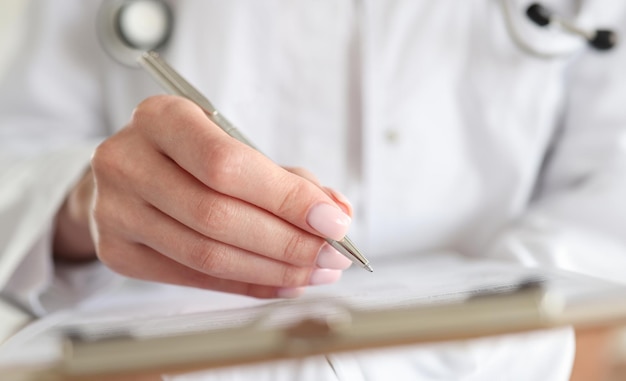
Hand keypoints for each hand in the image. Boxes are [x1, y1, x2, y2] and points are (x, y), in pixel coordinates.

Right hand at [54, 95, 352, 297]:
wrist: (129, 172)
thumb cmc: (190, 154)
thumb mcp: (232, 144)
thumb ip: (285, 178)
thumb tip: (335, 214)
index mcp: (160, 118)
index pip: (226, 165)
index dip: (285, 198)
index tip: (333, 222)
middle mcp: (127, 162)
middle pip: (216, 216)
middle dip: (287, 242)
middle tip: (332, 255)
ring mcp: (115, 211)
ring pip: (206, 255)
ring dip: (272, 270)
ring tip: (315, 271)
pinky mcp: (118, 252)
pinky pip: (194, 279)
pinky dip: (247, 285)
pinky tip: (282, 282)